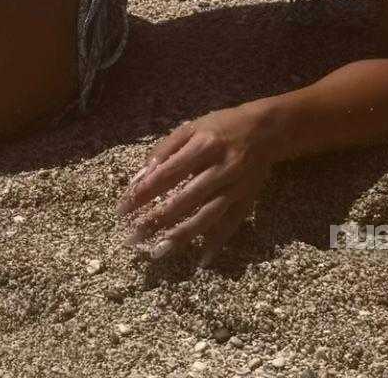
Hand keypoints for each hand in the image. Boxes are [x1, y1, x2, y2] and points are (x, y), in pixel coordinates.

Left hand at [116, 103, 274, 266]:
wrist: (265, 131)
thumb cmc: (220, 127)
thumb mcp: (191, 127)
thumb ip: (164, 150)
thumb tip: (141, 177)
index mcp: (204, 145)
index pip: (167, 173)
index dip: (144, 192)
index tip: (122, 209)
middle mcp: (221, 168)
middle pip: (185, 199)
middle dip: (157, 220)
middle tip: (133, 238)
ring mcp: (235, 187)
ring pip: (207, 216)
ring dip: (181, 236)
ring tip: (157, 252)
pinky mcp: (246, 200)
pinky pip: (231, 225)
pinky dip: (217, 243)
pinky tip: (201, 261)